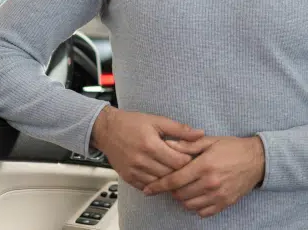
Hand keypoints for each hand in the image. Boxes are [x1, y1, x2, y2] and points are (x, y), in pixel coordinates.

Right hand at [90, 106, 204, 189]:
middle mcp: (141, 160)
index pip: (178, 162)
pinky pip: (147, 187)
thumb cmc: (132, 123)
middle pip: (170, 174)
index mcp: (151, 145)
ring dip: (169, 179)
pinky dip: (156, 184)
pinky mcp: (128, 178)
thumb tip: (200, 133)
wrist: (107, 130)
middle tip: (188, 167)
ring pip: (160, 183)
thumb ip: (180, 129)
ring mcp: (134, 171)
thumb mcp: (157, 121)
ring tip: (176, 172)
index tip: (192, 157)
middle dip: (181, 171)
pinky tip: (162, 177)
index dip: (189, 161)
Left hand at [142, 136, 264, 217]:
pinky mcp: (225, 203)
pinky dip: (195, 206)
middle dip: (171, 190)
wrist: (257, 160)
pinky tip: (196, 196)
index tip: (148, 189)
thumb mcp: (210, 141)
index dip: (158, 186)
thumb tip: (167, 144)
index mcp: (204, 165)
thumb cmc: (232, 148)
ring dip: (182, 199)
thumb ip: (187, 145)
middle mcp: (210, 183)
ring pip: (189, 205)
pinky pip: (203, 212)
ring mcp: (218, 195)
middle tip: (172, 183)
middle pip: (179, 194)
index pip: (174, 180)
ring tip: (184, 189)